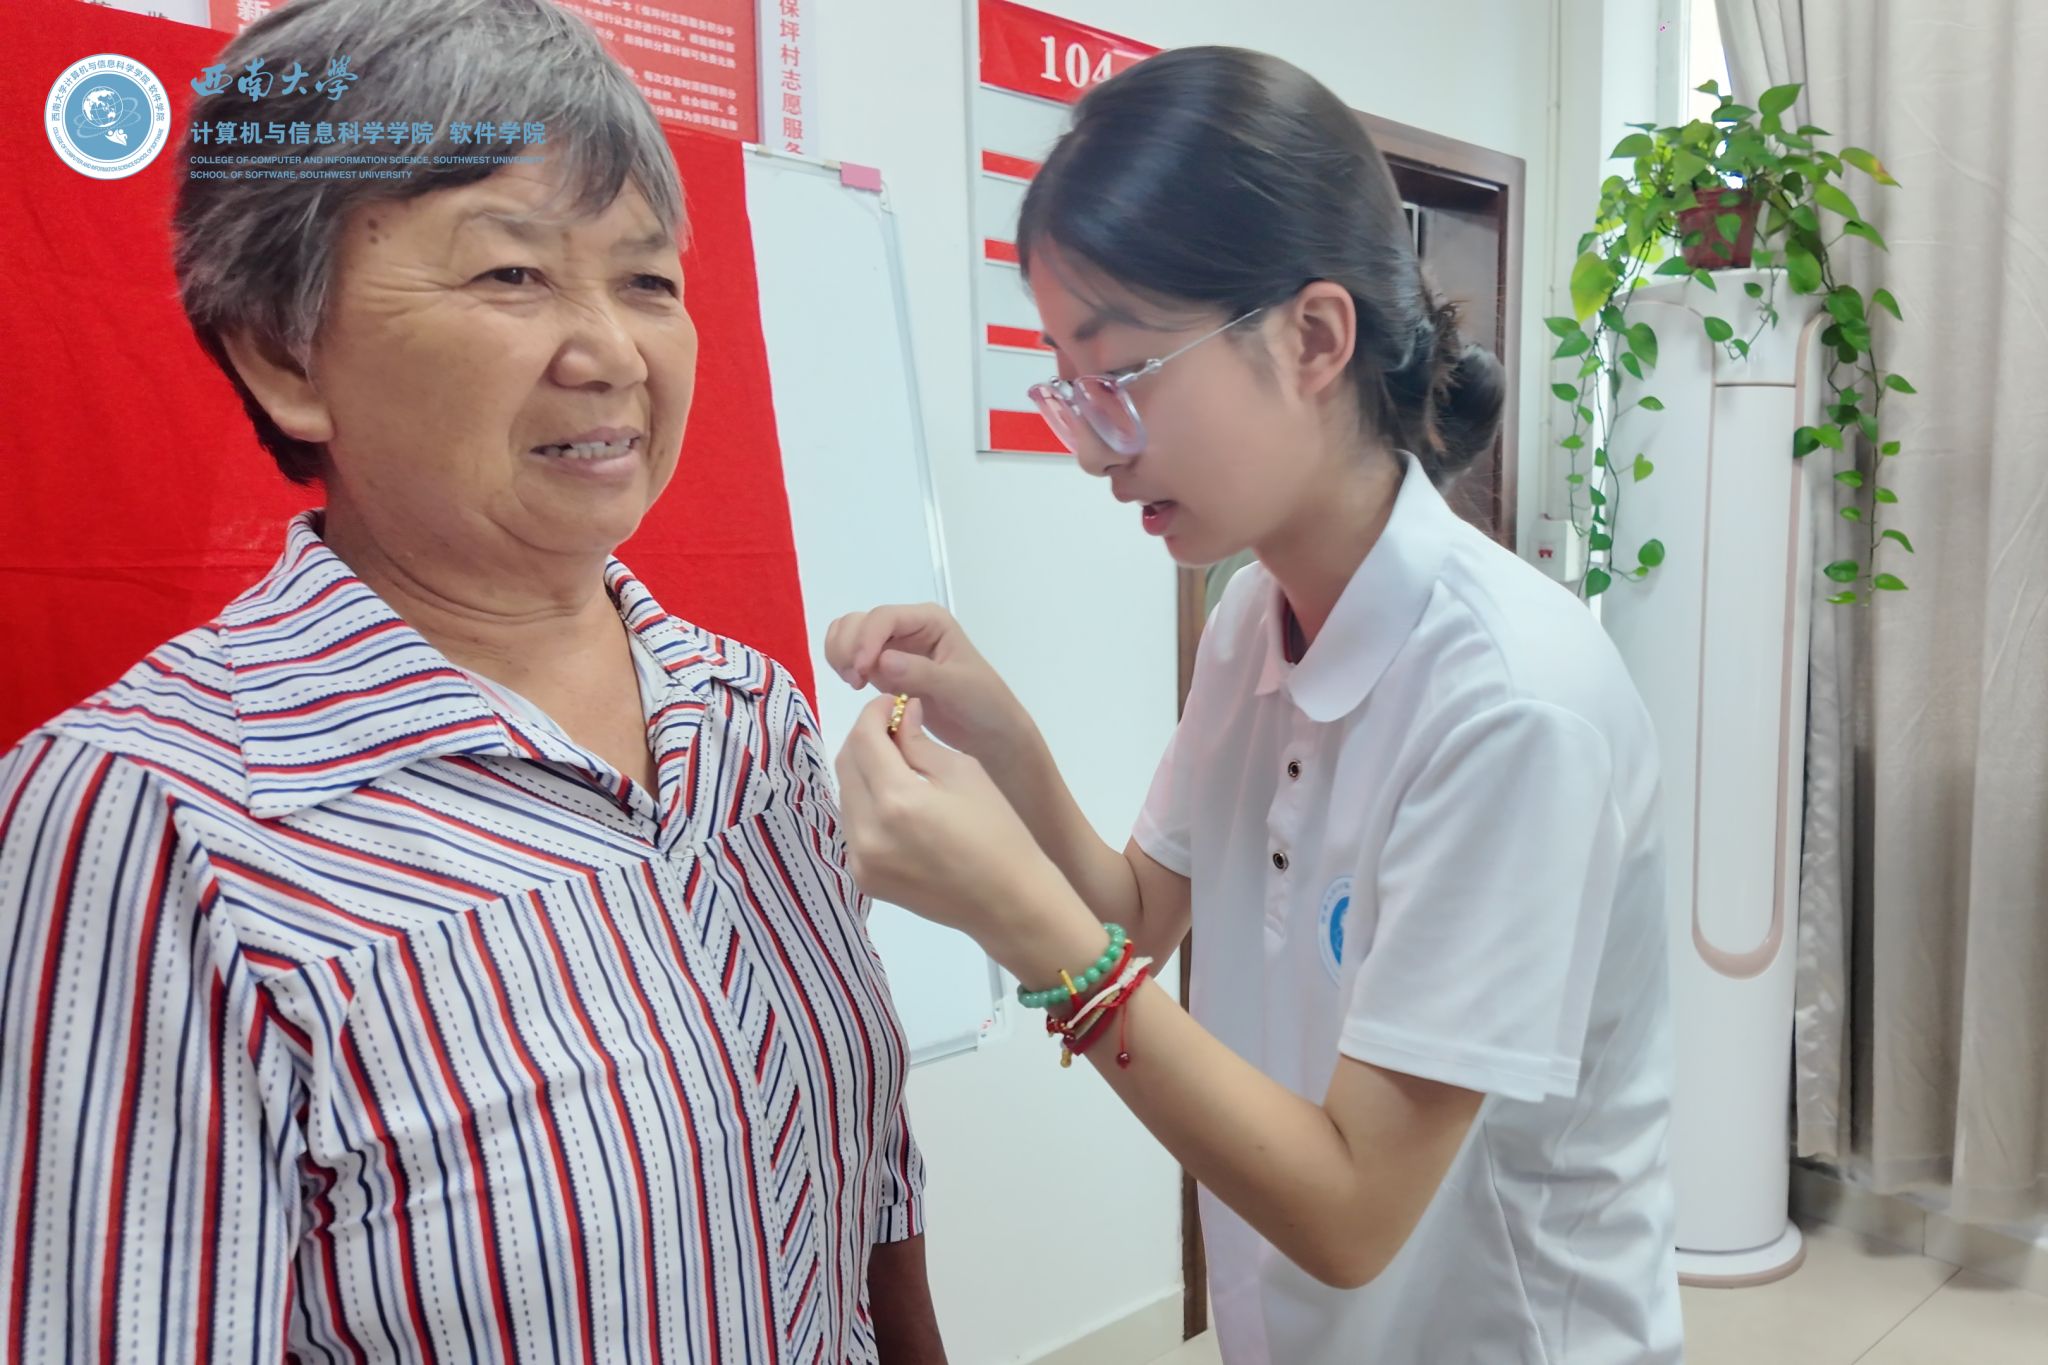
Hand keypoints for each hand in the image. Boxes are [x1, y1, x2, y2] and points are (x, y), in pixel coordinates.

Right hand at [824, 604, 1030, 766]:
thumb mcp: (957, 687)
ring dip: (841, 654)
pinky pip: (851, 655)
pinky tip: (856, 685)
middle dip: (849, 647)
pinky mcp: (883, 668)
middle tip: (855, 682)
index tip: (861, 671)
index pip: (885, 617)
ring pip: (849, 634)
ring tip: (854, 683)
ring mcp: (893, 647)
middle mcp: (908, 627)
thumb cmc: (982, 704)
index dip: (866, 639)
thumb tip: (882, 660)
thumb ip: (921, 673)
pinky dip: (843, 664)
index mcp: (929, 621)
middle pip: (860, 621)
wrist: (988, 731)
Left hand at [834, 696, 1095, 972]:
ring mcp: (860, 859)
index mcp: (896, 800)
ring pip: (846, 794)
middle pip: (846, 763)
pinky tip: (896, 802)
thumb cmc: (997, 832)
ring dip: (864, 770)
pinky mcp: (863, 877)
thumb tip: (898, 716)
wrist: (1007, 901)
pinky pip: (853, 825)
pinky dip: (866, 804)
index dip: (874, 713)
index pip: (864, 738)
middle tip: (893, 729)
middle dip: (866, 738)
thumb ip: (919, 742)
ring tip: (897, 765)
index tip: (892, 704)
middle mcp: (867, 831)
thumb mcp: (964, 773)